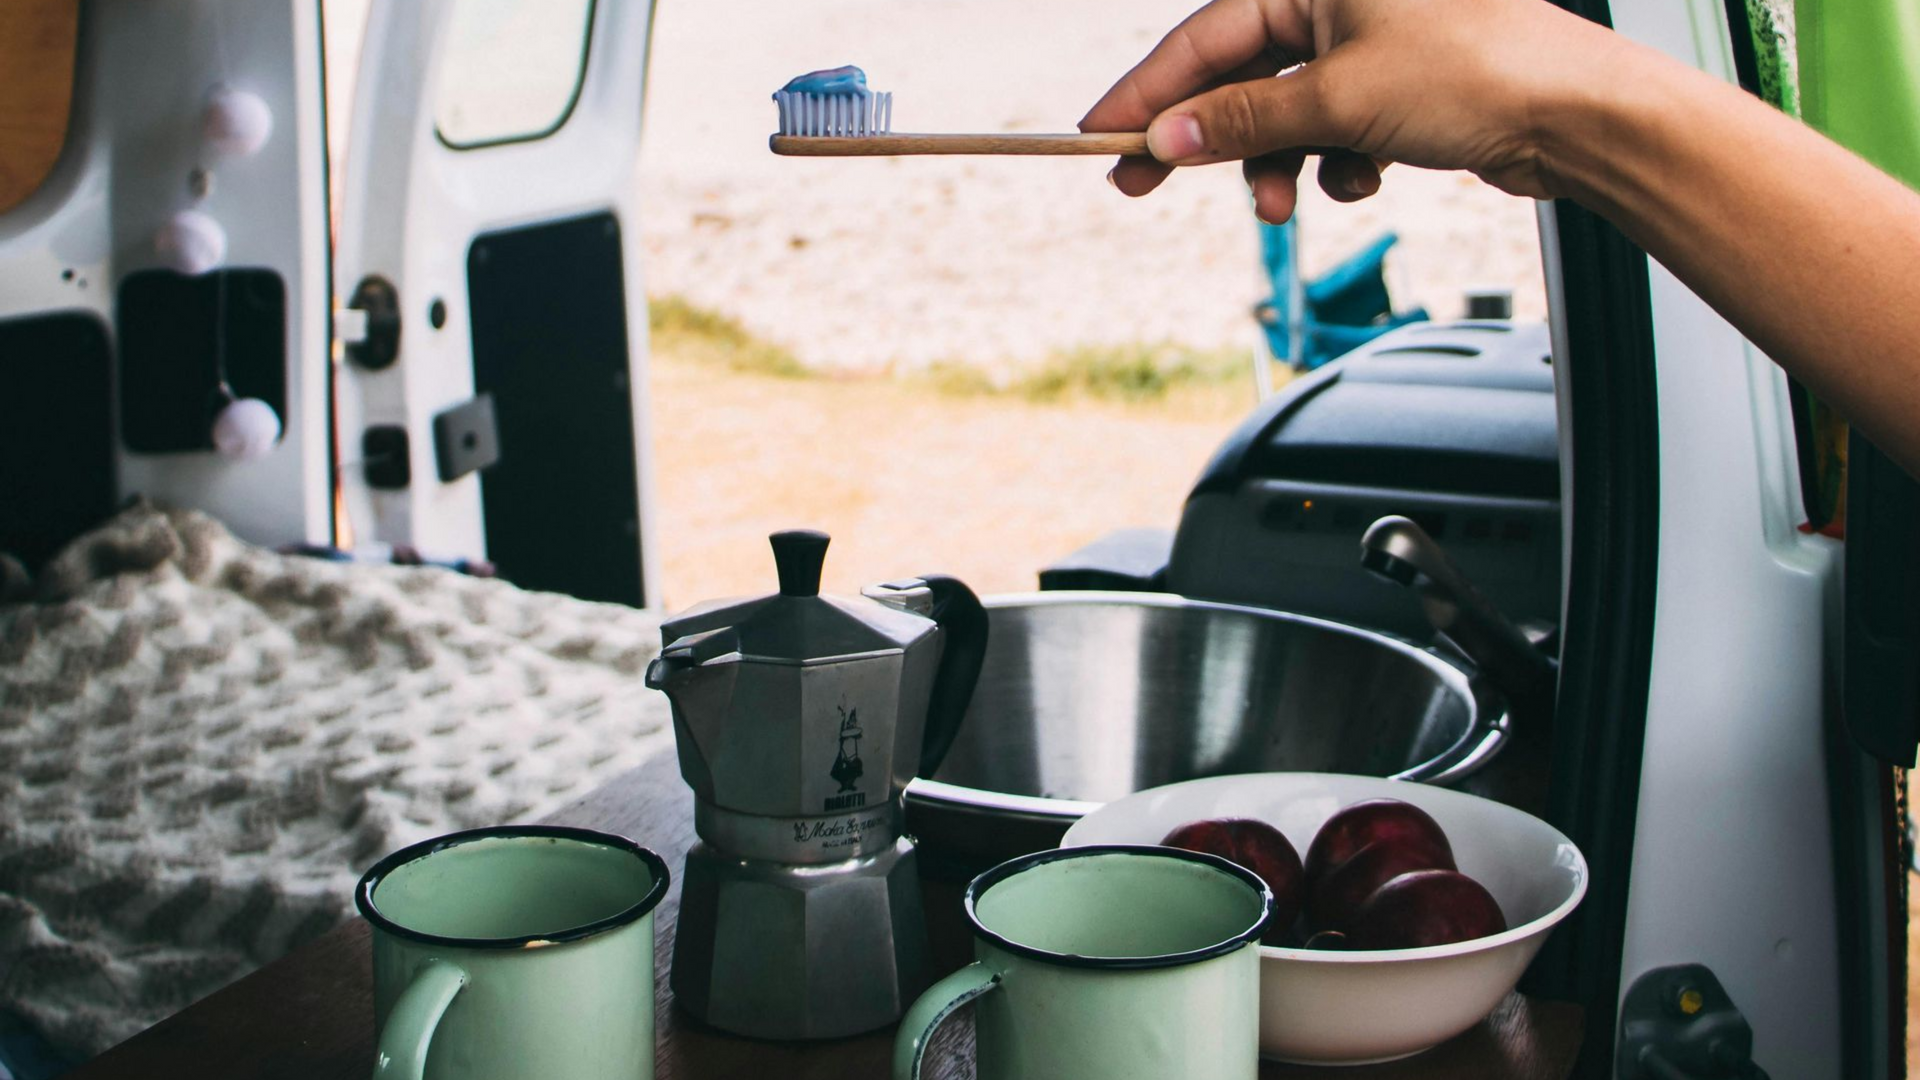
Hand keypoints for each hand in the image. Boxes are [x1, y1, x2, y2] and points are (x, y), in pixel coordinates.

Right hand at [1079, 0, 1625, 222]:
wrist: (1577, 115)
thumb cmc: (1477, 73)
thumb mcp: (1337, 101)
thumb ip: (1241, 122)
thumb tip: (1166, 138)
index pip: (1203, 36)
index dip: (1145, 93)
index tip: (1098, 136)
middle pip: (1238, 76)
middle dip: (1204, 139)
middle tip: (1142, 184)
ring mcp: (1370, 43)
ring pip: (1285, 114)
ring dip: (1275, 165)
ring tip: (1281, 204)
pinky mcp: (1398, 87)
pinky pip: (1333, 131)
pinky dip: (1336, 164)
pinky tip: (1363, 178)